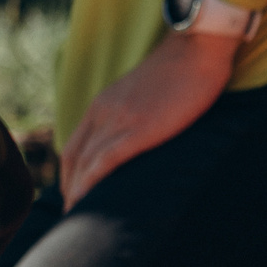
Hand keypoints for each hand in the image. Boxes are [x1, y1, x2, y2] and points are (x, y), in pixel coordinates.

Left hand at [59, 28, 238, 208]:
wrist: (198, 46)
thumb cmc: (186, 68)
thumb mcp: (150, 92)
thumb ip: (140, 111)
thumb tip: (145, 132)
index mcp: (105, 103)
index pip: (76, 144)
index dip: (71, 173)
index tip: (75, 194)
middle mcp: (103, 111)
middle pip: (73, 157)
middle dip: (68, 189)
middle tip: (73, 216)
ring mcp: (119, 119)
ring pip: (85, 164)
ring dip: (77, 194)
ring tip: (79, 220)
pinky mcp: (137, 130)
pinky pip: (104, 163)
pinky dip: (91, 185)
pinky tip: (89, 204)